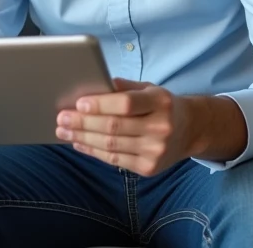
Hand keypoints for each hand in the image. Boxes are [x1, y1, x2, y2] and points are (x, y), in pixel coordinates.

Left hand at [55, 78, 196, 175]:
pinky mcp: (149, 168)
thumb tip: (93, 85)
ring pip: (111, 145)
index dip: (101, 104)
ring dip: (83, 138)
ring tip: (63, 131)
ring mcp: (155, 151)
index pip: (127, 104)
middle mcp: (160, 128)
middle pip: (114, 127)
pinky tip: (79, 143)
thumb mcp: (150, 88)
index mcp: (161, 102)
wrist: (191, 131)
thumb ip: (124, 87)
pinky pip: (114, 160)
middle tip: (61, 117)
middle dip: (83, 122)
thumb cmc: (162, 105)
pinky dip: (93, 151)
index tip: (79, 102)